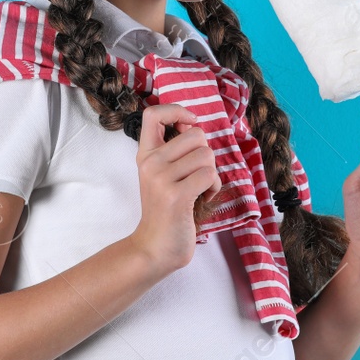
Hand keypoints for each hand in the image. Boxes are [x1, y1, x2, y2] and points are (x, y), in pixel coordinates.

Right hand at [126, 104, 221, 276]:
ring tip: (199, 190)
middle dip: (206, 154)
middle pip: (195, 134)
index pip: (153, 114)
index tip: (189, 124)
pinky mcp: (176, 195)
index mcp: (145, 155)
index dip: (177, 110)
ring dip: (211, 173)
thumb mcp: (162, 175)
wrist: (154, 248)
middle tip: (197, 175)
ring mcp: (161, 179)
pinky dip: (213, 187)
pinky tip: (202, 199)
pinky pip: (210, 175)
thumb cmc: (167, 210)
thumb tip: (195, 124)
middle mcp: (150, 163)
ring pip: (206, 155)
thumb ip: (174, 151)